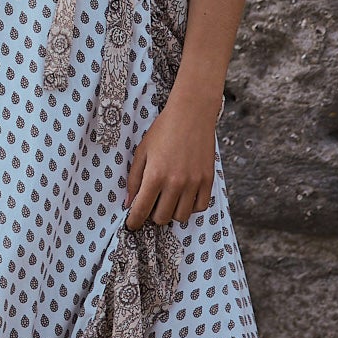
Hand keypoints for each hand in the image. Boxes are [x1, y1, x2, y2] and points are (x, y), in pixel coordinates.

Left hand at [126, 86, 218, 227]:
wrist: (192, 114)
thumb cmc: (163, 130)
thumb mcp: (142, 152)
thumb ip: (134, 179)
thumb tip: (129, 202)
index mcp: (155, 175)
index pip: (141, 210)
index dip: (134, 221)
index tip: (132, 224)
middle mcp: (175, 183)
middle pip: (161, 218)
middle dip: (152, 216)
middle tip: (151, 205)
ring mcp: (194, 183)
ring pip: (181, 217)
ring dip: (171, 213)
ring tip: (167, 201)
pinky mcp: (208, 180)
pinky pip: (200, 207)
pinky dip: (190, 207)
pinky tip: (183, 197)